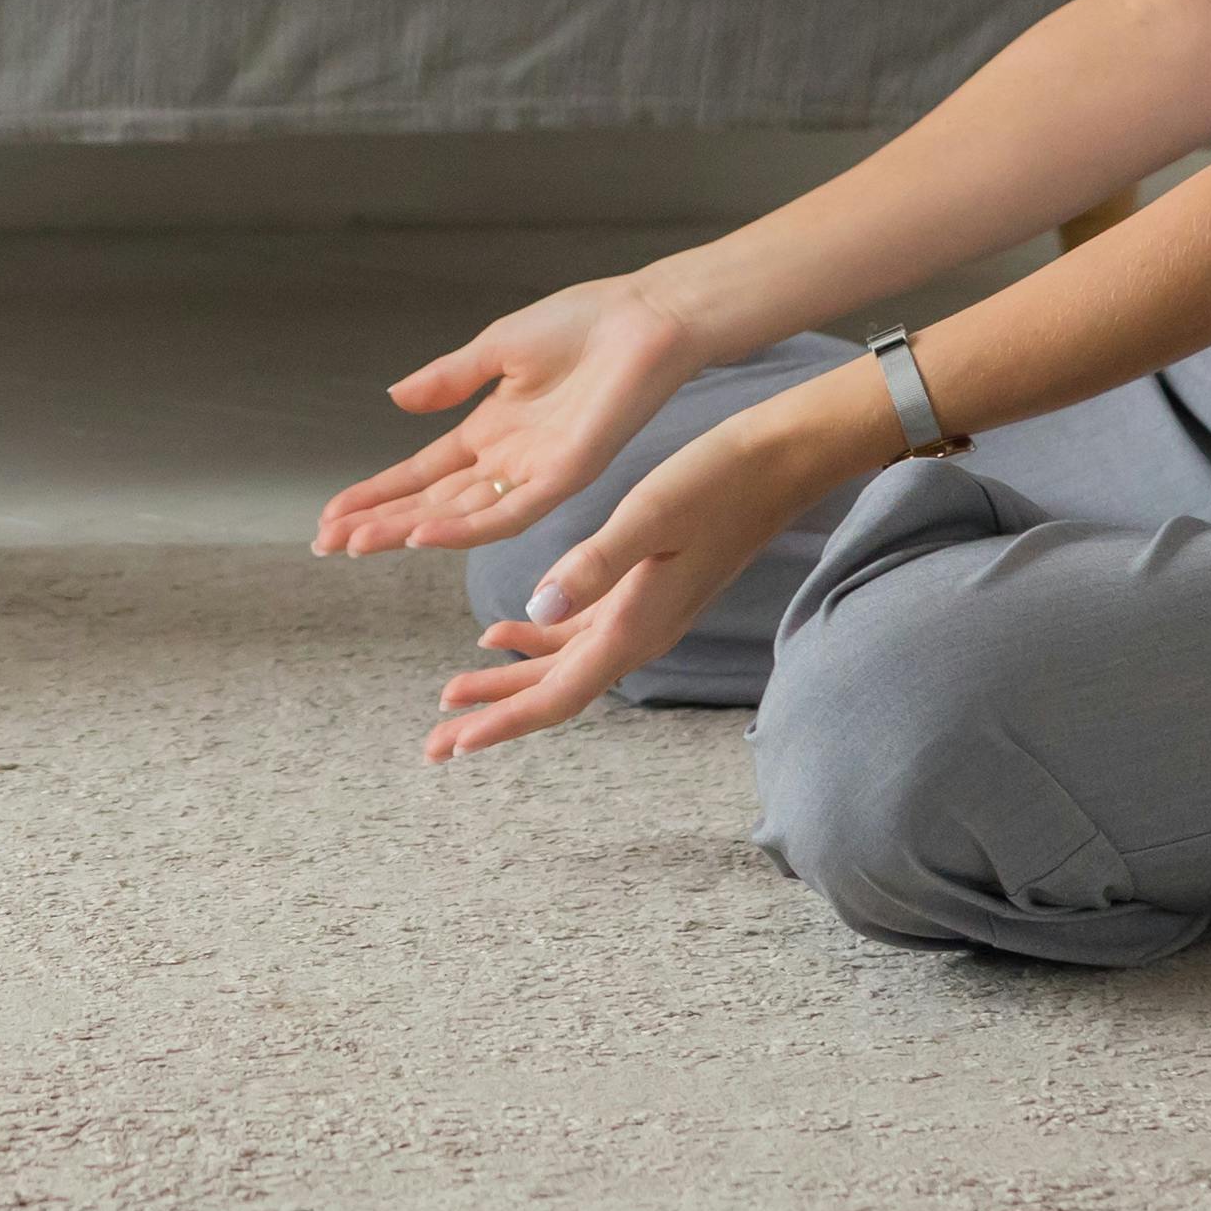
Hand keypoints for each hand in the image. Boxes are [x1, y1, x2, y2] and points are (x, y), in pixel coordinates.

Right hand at [314, 271, 714, 559]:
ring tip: (357, 543)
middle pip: (431, 503)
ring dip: (407, 530)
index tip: (332, 514)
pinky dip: (464, 528)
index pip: (422, 473)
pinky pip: (508, 514)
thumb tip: (393, 398)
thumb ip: (447, 378)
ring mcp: (535, 473)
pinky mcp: (565, 475)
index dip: (377, 493)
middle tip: (327, 543)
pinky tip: (422, 535)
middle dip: (378, 522)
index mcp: (492, 429)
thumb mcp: (498, 348)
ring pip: (460, 517)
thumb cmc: (585, 324)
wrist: (644, 318)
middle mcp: (508, 460)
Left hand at [424, 409, 827, 762]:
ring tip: (453, 695)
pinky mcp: (642, 592)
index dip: (502, 722)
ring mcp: (641, 616)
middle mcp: (637, 634)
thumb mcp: (649, 516)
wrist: (777, 465)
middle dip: (492, 718)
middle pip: (553, 694)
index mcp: (634, 626)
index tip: (453, 744)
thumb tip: (535, 608)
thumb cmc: (717, 483)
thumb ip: (594, 564)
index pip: (558, 695)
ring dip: (507, 683)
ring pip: (561, 667)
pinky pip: (578, 634)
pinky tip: (500, 632)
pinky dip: (536, 640)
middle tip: (433, 744)